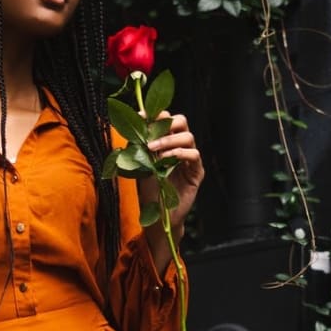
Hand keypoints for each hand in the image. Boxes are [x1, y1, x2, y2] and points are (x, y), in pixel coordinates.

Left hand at [138, 112, 203, 270]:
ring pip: (188, 136)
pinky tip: (166, 159)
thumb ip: (138, 146)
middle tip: (151, 133)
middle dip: (166, 123)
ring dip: (169, 139)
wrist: (157, 215)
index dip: (154, 115)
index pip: (165, 119)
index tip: (141, 116)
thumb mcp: (138, 164)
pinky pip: (194, 154)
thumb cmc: (148, 190)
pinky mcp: (196, 172)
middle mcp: (179, 147)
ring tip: (153, 149)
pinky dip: (179, 153)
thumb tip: (133, 127)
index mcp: (166, 142)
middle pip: (181, 121)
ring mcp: (189, 159)